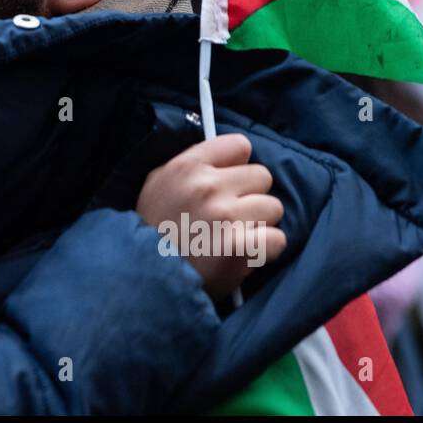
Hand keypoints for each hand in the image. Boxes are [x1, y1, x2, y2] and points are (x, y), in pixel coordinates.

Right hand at [135, 133, 285, 300]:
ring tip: (235, 236)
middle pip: (262, 176)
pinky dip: (266, 249)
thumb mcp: (158, 184)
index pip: (240, 145)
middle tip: (231, 216)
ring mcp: (226, 216)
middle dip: (250, 196)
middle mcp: (208, 186)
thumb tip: (230, 160)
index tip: (231, 182)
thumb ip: (192, 166)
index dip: (238, 165)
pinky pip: (278, 239)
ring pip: (273, 207)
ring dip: (259, 223)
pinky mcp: (240, 247)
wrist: (144, 277)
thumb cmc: (152, 231)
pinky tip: (245, 254)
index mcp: (187, 166)